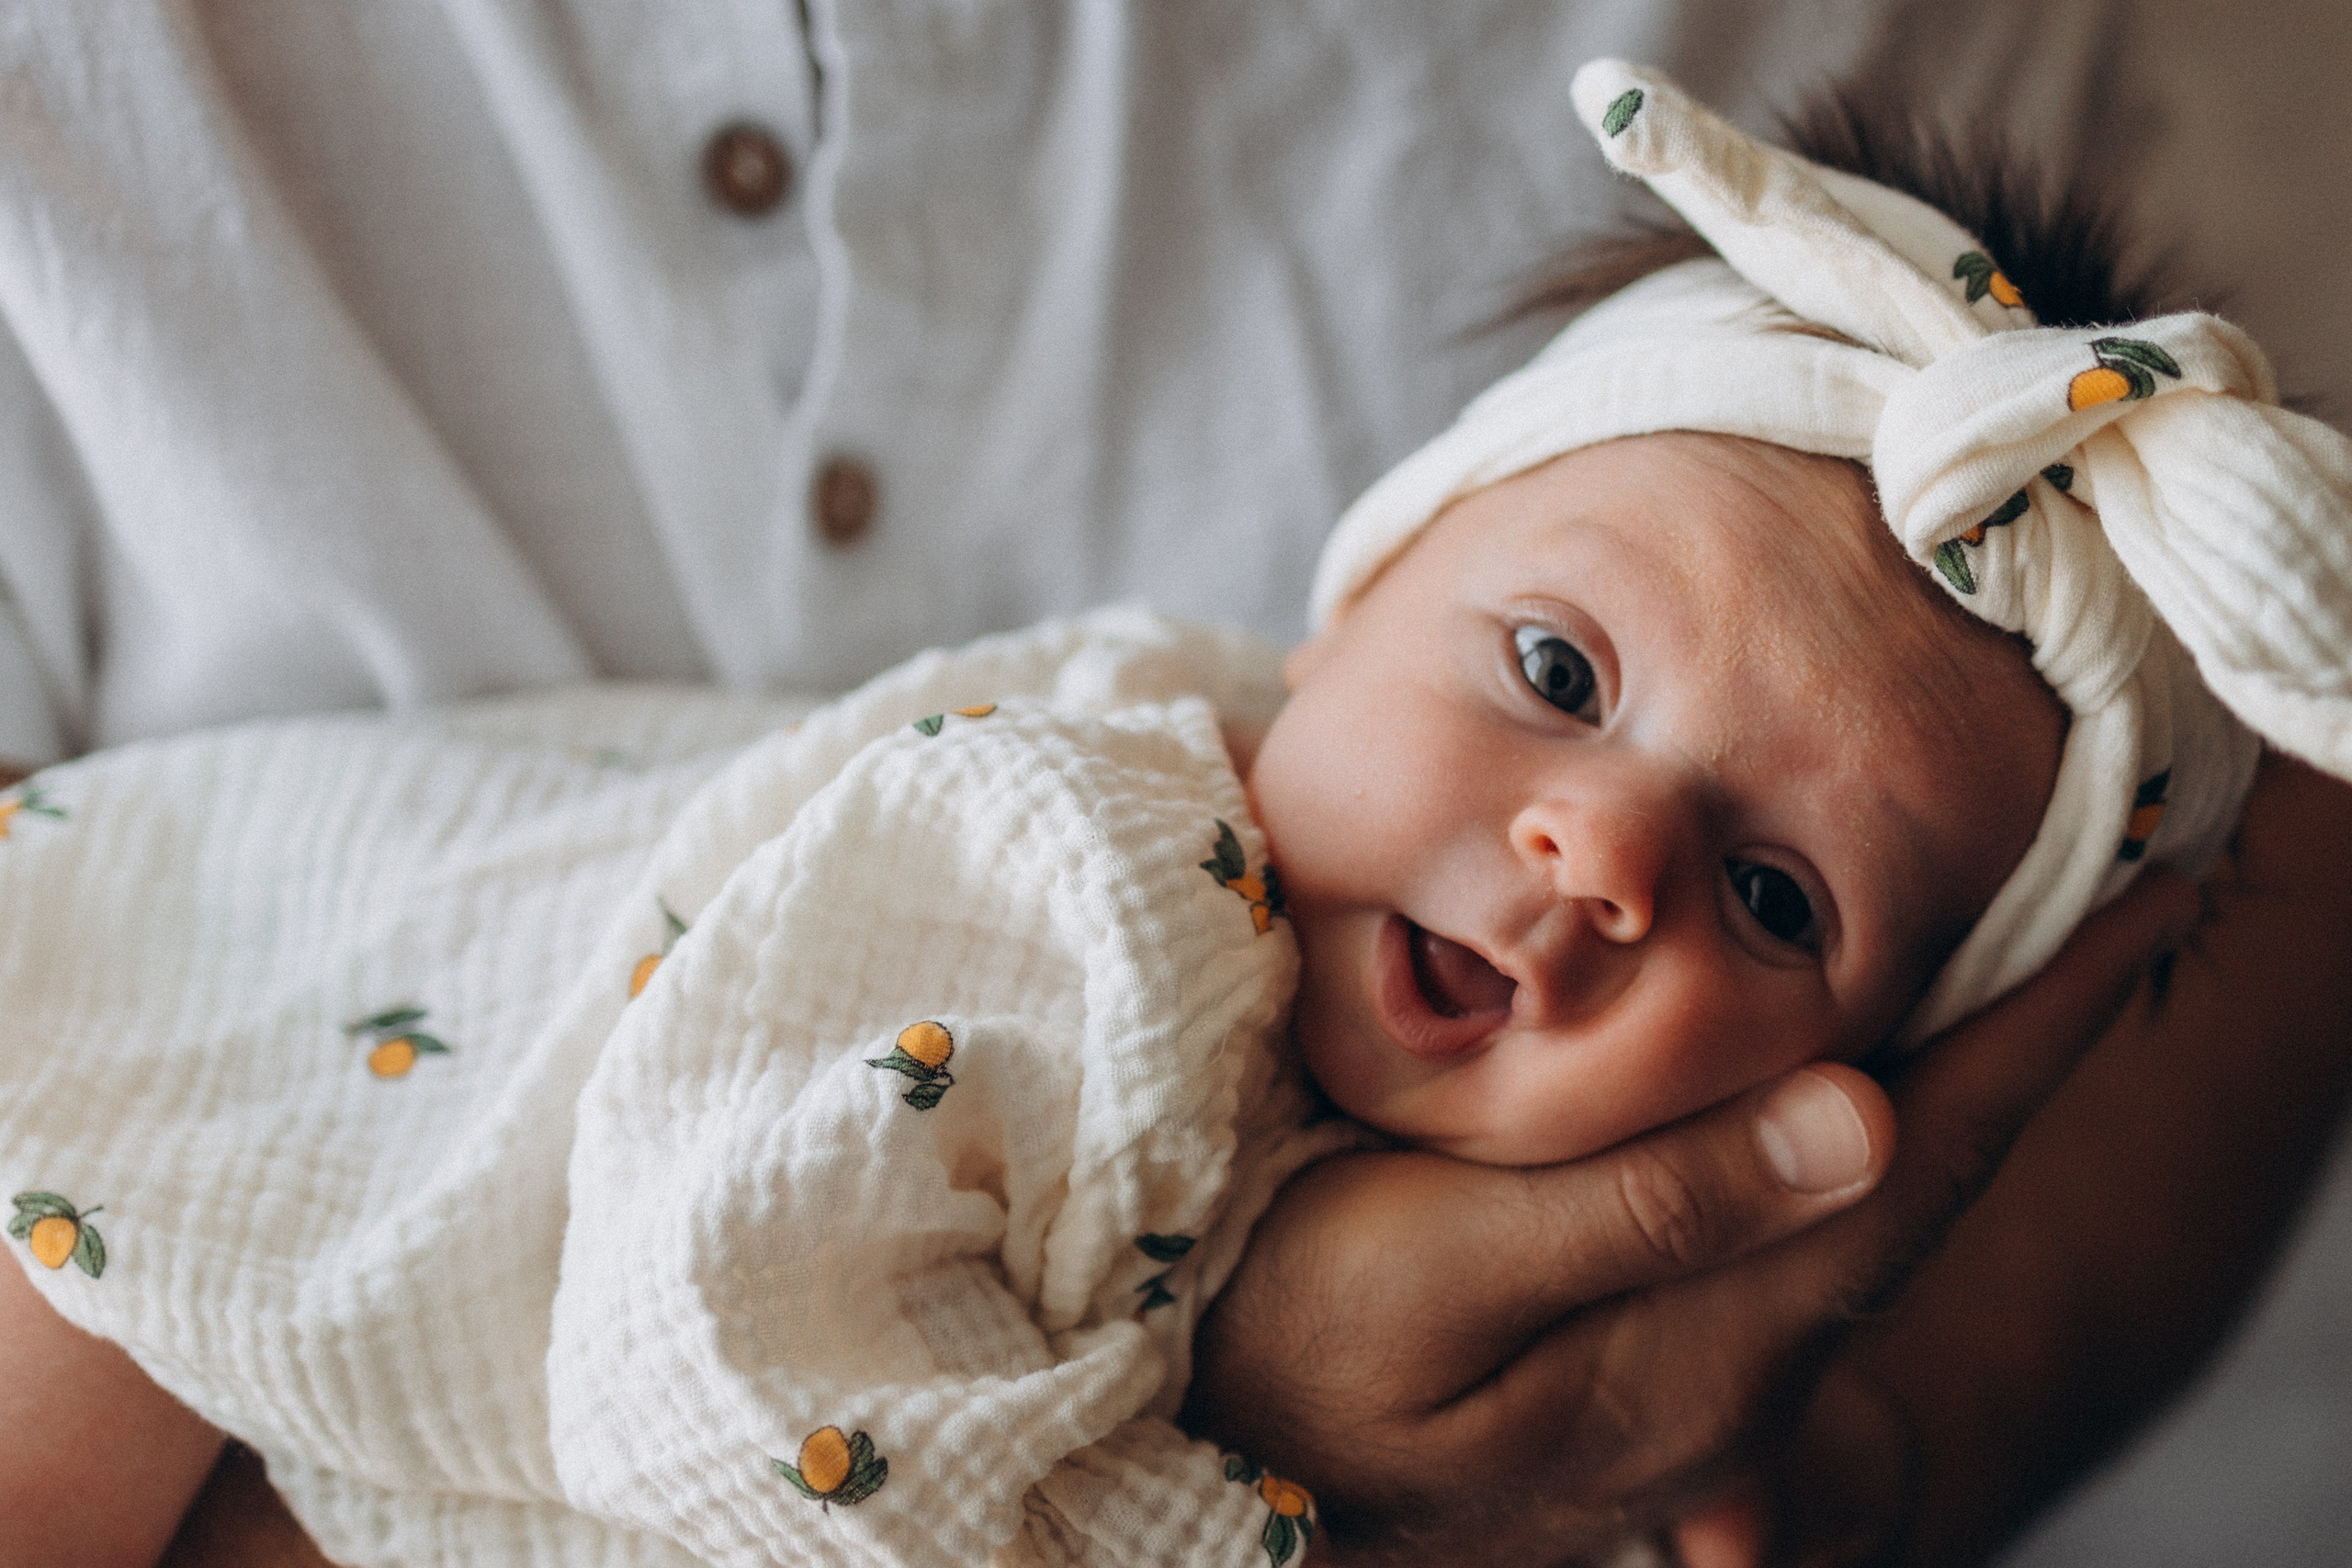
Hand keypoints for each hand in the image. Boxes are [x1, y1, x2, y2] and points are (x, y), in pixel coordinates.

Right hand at [1182, 870, 2196, 1565]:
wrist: (1210, 1444)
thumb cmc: (1294, 1343)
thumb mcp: (1443, 1271)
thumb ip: (1654, 1206)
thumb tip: (1871, 1117)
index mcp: (1711, 1342)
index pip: (1924, 1158)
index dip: (2037, 1027)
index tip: (2138, 893)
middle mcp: (1742, 1366)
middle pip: (1927, 1175)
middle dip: (2024, 1035)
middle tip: (2099, 885)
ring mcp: (1703, 1369)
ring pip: (1868, 1197)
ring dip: (1949, 1070)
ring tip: (2006, 950)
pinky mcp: (1657, 1351)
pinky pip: (1797, 1216)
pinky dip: (1850, 1114)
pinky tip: (1847, 1061)